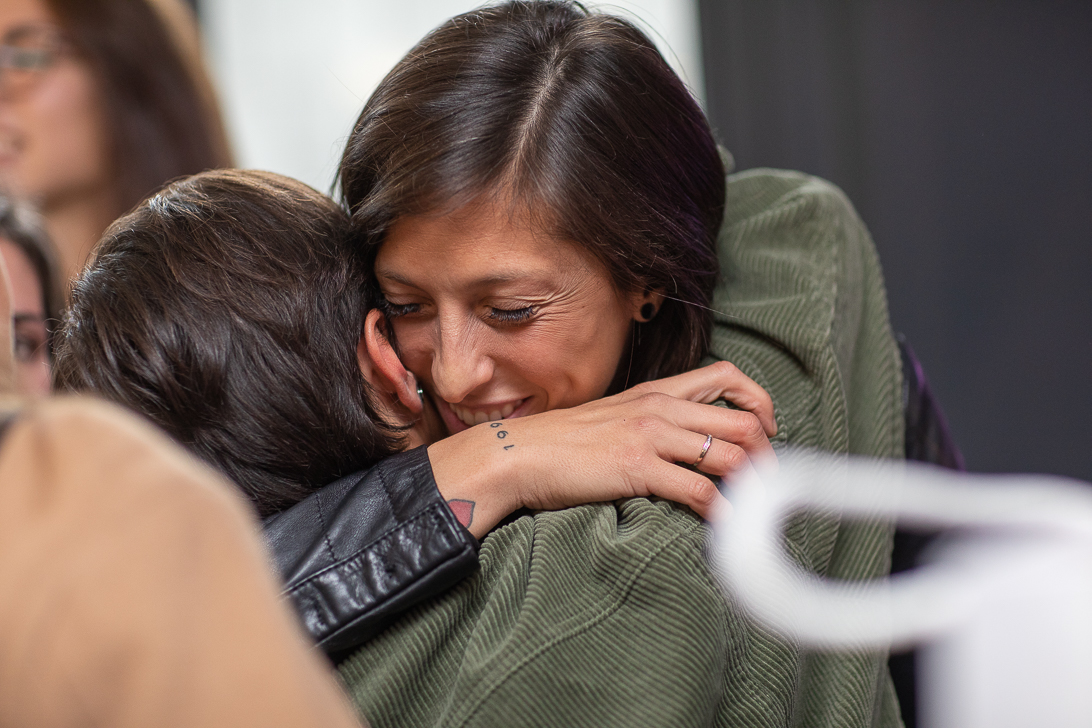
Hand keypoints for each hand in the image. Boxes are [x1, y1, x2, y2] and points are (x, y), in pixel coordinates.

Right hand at [428, 362, 775, 536]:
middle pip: (741, 419)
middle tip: (765, 481)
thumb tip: (686, 441)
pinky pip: (697, 490)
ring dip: (750, 484)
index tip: (766, 430)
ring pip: (728, 453)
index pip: (727, 375)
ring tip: (753, 507)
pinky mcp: (637, 467)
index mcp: (657, 391)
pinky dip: (720, 511)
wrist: (520, 453)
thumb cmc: (564, 442)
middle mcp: (660, 407)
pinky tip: (724, 525)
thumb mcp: (615, 415)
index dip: (759, 401)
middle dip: (765, 453)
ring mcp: (649, 436)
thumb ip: (652, 419)